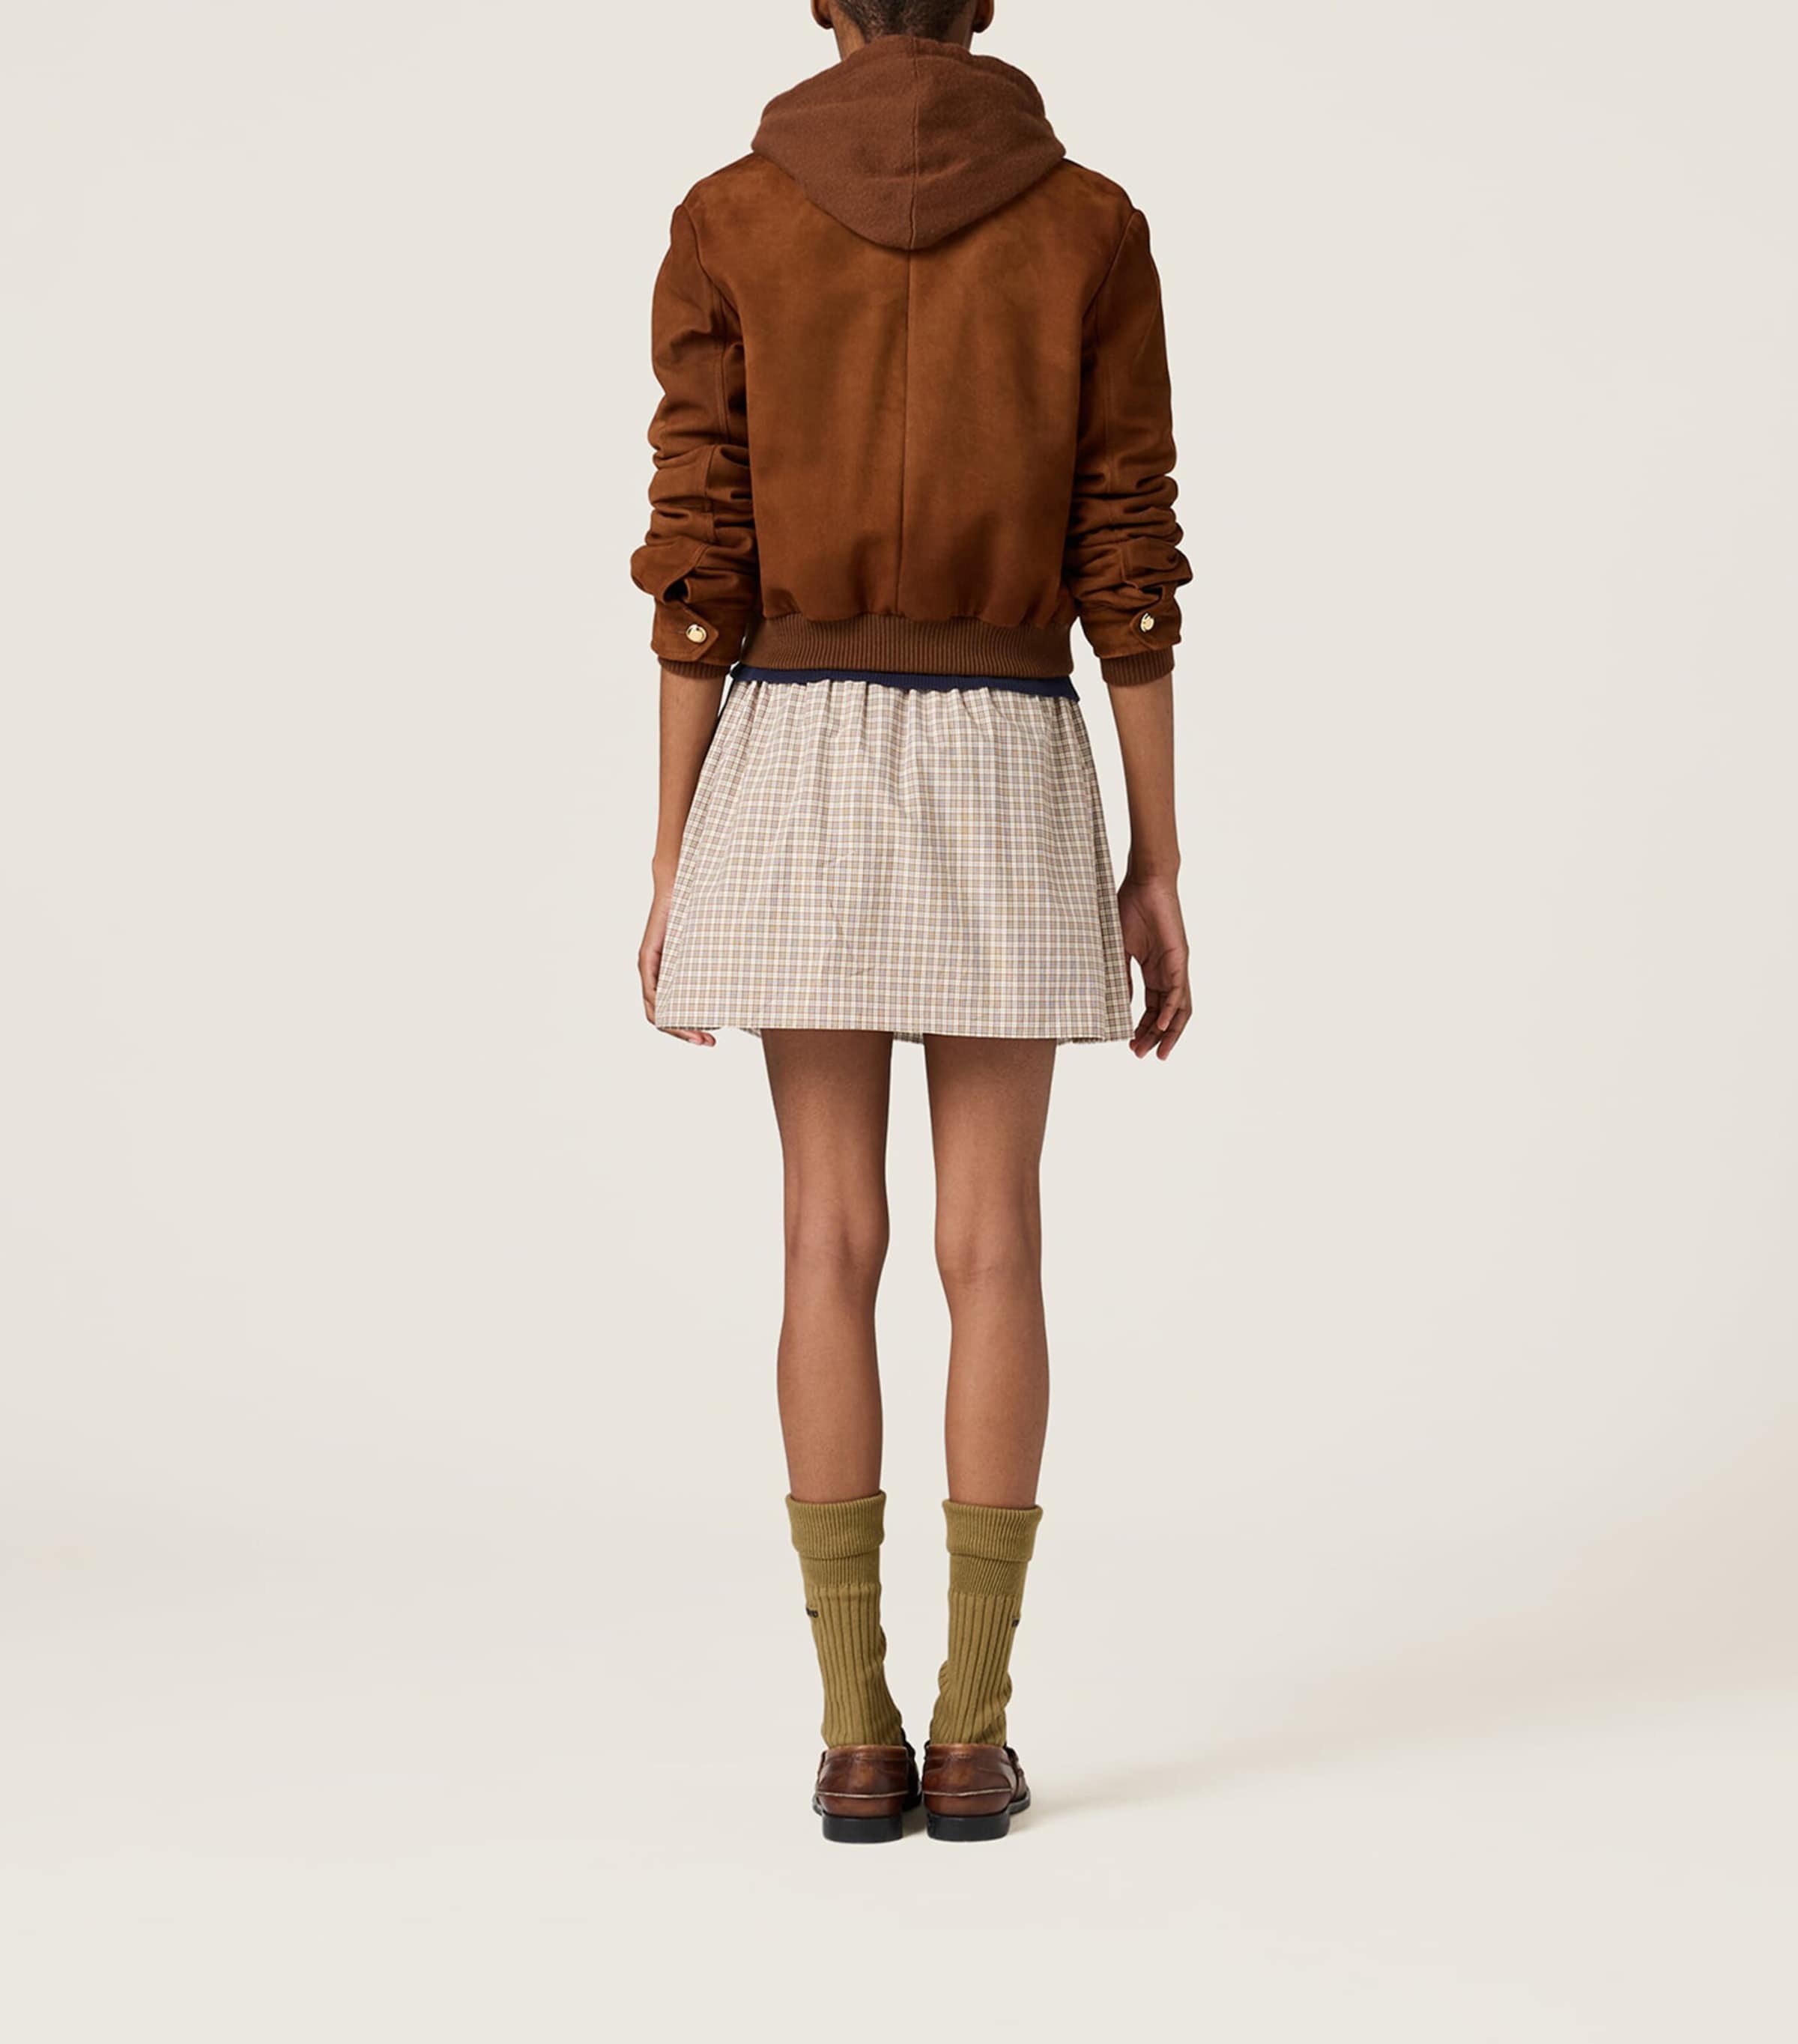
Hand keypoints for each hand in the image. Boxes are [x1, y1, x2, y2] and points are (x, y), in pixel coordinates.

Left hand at [640, 881, 713, 1046]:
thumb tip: (755, 982)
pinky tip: (676, 1016)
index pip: (678, 1013)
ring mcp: (650, 968)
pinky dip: (661, 1008)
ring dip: (676, 1028)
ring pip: (656, 1011)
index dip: (691, 1031)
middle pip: (667, 1018)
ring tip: (699, 1036)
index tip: (712, 1039)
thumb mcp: (715, 947)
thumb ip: (724, 963)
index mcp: (674, 977)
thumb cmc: (702, 912)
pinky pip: (651, 992)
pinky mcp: (646, 958)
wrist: (680, 883)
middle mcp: (659, 976)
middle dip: (687, 1035)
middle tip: (709, 1043)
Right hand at [1117, 873, 1190, 1059]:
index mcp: (1153, 971)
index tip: (1129, 1045)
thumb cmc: (1129, 908)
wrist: (1145, 882)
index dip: (1142, 1028)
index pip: (1151, 1007)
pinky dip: (1171, 1011)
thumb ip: (1121, 976)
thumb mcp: (1119, 949)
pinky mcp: (1179, 958)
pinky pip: (1178, 991)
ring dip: (1168, 1032)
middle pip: (1167, 1014)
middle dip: (1155, 1038)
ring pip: (1178, 1008)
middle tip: (1141, 1055)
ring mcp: (1176, 967)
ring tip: (1157, 1050)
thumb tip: (1118, 1003)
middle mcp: (1168, 973)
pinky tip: (1160, 1026)